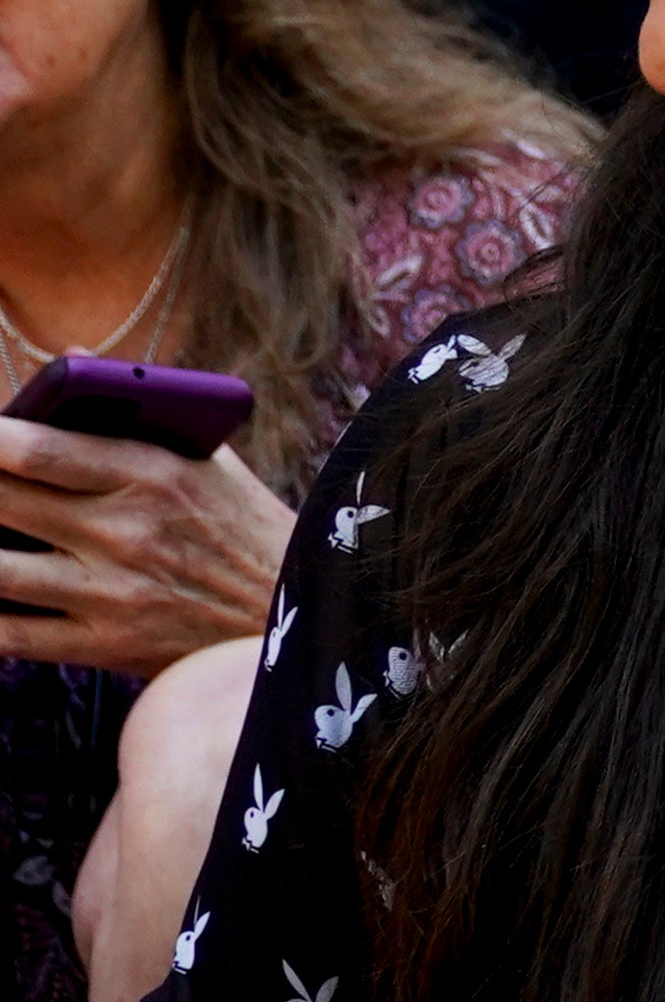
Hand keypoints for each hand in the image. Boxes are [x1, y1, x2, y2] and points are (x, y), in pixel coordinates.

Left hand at [0, 420, 291, 679]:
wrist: (299, 619)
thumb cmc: (244, 529)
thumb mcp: (210, 458)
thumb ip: (140, 409)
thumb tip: (69, 357)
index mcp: (152, 474)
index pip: (38, 447)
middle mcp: (127, 532)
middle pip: (2, 499)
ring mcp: (114, 592)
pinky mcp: (108, 644)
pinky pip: (13, 634)